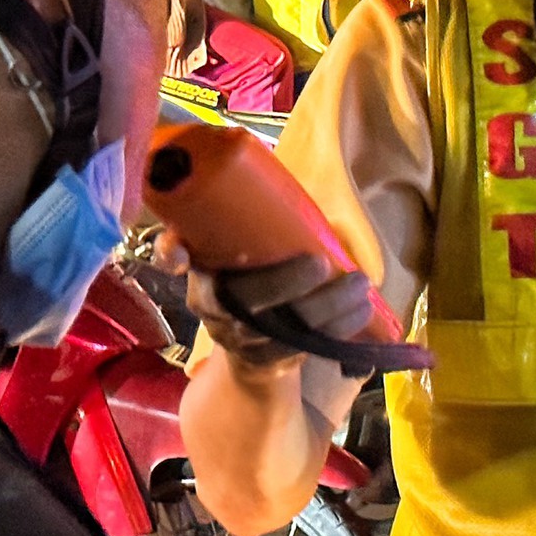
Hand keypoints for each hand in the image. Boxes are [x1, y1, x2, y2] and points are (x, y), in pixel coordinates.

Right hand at [170, 239, 375, 375]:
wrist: (248, 344)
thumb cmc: (246, 281)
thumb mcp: (234, 254)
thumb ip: (239, 223)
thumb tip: (265, 174)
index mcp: (201, 277)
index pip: (179, 259)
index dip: (175, 254)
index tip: (186, 251)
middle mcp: (216, 313)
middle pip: (247, 300)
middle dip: (286, 283)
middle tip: (321, 261)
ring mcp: (245, 341)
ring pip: (287, 328)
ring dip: (328, 307)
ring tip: (359, 284)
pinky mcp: (275, 360)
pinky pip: (308, 346)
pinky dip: (339, 328)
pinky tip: (361, 310)